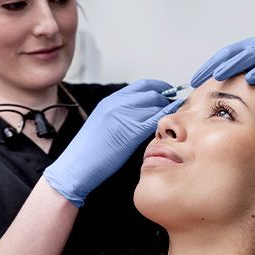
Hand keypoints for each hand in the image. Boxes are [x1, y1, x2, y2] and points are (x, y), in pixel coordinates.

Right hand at [43, 80, 182, 206]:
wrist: (76, 168)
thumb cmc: (88, 153)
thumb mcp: (103, 125)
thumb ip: (121, 116)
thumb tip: (141, 116)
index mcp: (109, 101)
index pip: (142, 86)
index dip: (160, 89)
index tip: (169, 95)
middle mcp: (116, 103)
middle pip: (152, 93)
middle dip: (168, 99)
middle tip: (178, 107)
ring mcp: (123, 116)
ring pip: (155, 104)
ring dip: (169, 109)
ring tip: (178, 117)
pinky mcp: (129, 131)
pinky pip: (154, 120)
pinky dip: (166, 119)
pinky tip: (172, 125)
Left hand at [190, 37, 254, 87]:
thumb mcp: (245, 81)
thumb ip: (227, 84)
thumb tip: (198, 94)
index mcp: (247, 51)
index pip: (224, 55)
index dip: (208, 67)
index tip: (194, 81)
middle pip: (238, 53)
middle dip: (224, 65)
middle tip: (212, 76)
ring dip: (239, 65)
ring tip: (224, 75)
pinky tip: (252, 78)